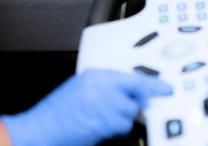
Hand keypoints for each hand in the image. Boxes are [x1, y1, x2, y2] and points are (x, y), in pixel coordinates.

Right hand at [0, 69, 171, 145]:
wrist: (41, 129)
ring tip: (98, 121)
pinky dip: (114, 132)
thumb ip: (104, 86)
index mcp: (97, 75)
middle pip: (137, 96)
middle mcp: (104, 86)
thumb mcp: (80, 88)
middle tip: (113, 112)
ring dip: (120, 121)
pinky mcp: (106, 122)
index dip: (153, 84)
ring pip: (130, 114)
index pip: (134, 77)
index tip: (166, 89)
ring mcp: (106, 104)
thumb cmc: (57, 113)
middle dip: (129, 106)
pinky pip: (123, 128)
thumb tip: (126, 93)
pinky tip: (98, 129)